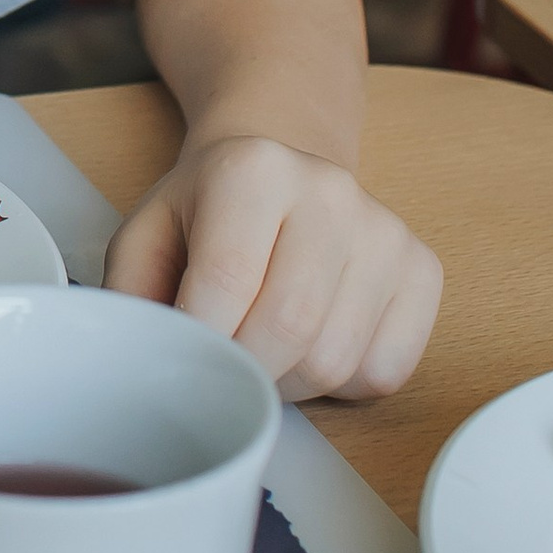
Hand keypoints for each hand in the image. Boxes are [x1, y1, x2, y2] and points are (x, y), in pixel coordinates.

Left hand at [105, 134, 440, 400]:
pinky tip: (314, 342)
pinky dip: (342, 383)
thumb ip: (131, 292)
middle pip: (289, 328)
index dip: (200, 341)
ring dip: (290, 381)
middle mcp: (329, 192)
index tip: (185, 360)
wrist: (282, 170)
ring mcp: (385, 231)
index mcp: (253, 170)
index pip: (226, 282)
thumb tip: (144, 359)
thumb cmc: (208, 211)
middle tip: (225, 363)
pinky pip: (384, 370)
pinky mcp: (422, 270)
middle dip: (246, 370)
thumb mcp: (147, 233)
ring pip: (335, 360)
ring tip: (265, 347)